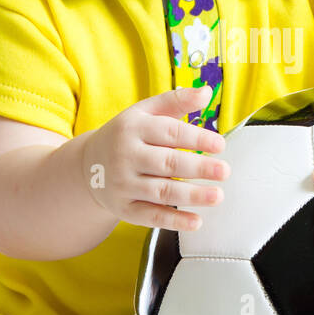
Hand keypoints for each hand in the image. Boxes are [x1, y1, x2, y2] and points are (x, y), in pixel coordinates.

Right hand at [84, 85, 229, 231]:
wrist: (88, 166)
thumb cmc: (127, 135)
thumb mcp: (146, 113)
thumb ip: (177, 101)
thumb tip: (207, 92)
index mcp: (133, 128)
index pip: (169, 132)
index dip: (197, 138)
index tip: (220, 145)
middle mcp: (125, 156)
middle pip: (167, 163)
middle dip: (199, 168)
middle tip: (225, 171)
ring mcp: (123, 184)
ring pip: (161, 191)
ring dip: (192, 195)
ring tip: (217, 195)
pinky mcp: (124, 208)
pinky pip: (151, 216)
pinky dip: (174, 221)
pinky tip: (196, 222)